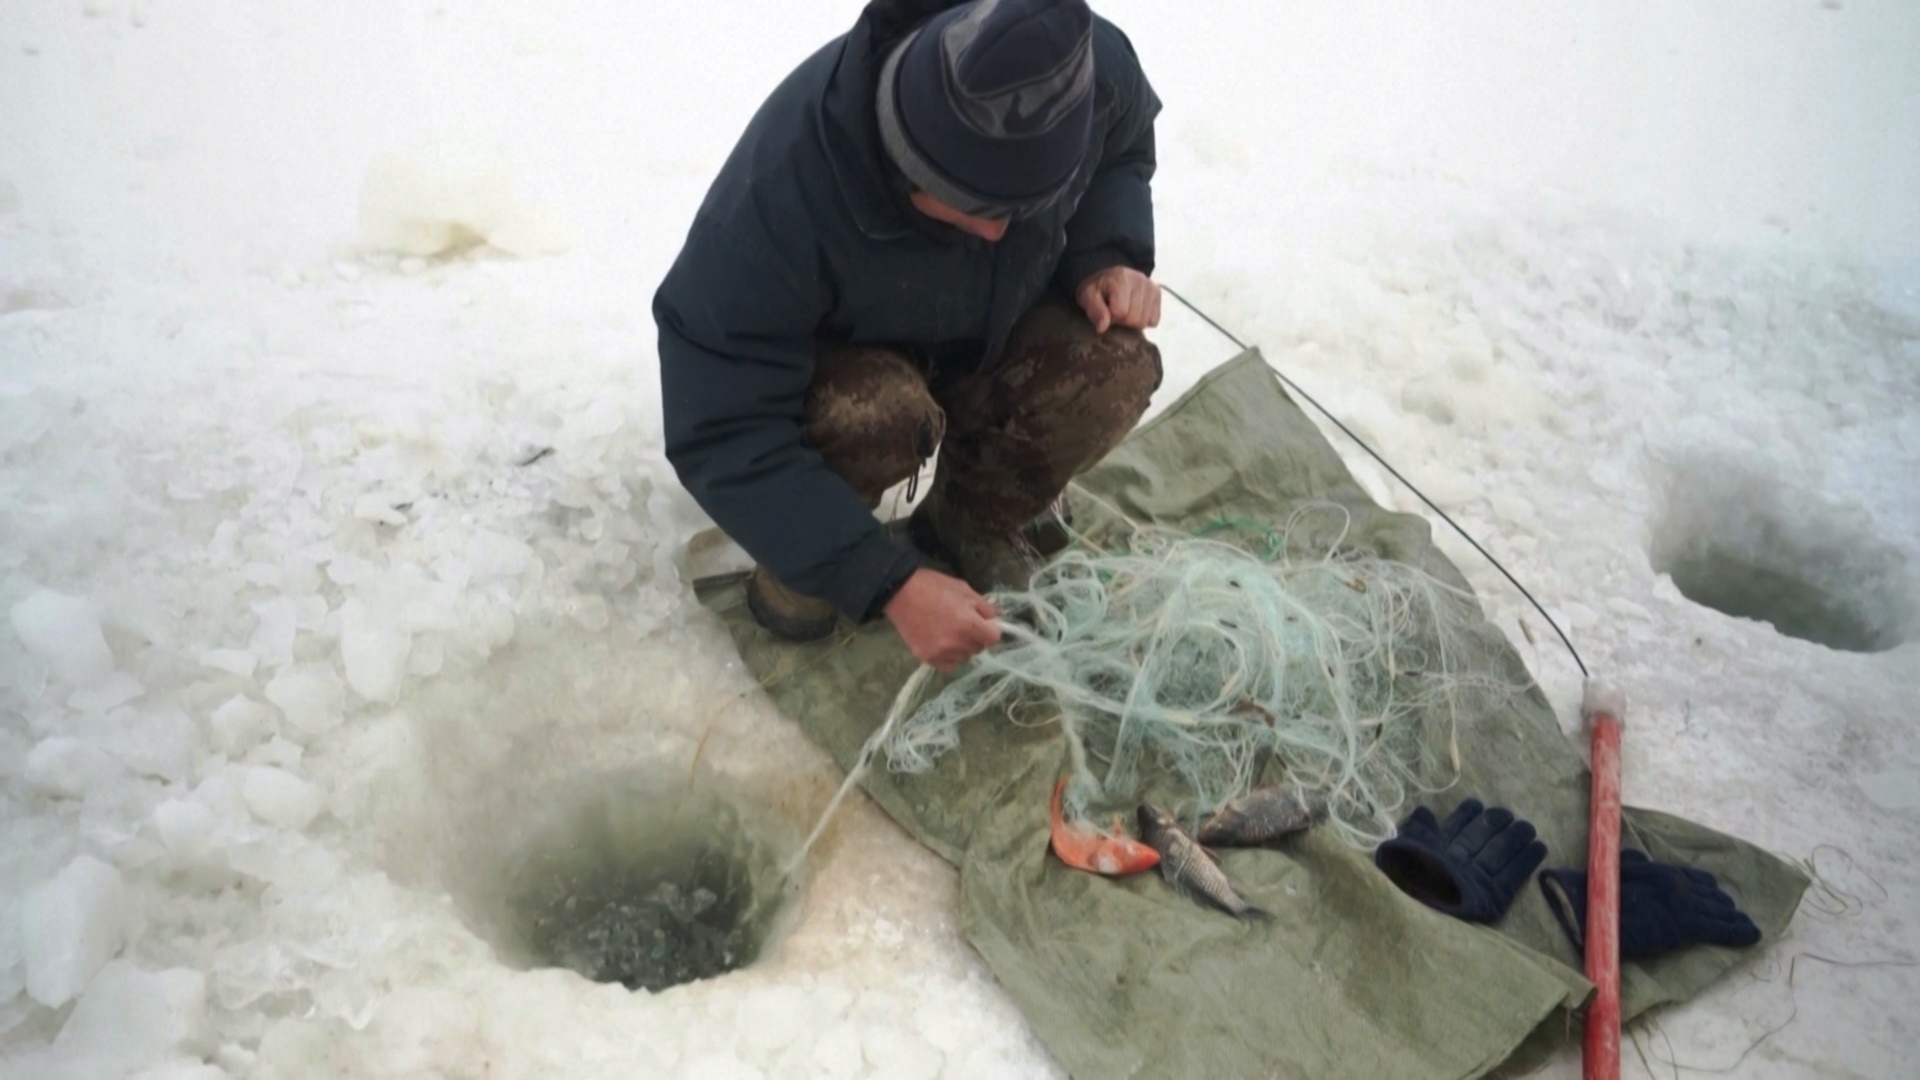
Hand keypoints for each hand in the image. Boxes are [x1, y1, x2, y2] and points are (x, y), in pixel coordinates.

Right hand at [883, 569, 1000, 672]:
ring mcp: (941, 652)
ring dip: (962, 647)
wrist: (900, 592)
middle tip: (963, 623)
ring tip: (949, 632)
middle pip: (979, 648)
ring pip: (965, 657)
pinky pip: (949, 664)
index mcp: (969, 624)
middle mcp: (957, 643)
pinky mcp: (927, 658)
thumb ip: (985, 607)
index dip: (991, 629)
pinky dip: (950, 656)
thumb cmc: (934, 586)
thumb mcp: (964, 589)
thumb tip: (996, 621)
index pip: (994, 638)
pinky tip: (942, 643)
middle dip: (976, 636)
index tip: (983, 622)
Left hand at [1075, 266, 1161, 333]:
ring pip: (1145, 321)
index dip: (1111, 317)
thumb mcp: (1087, 296)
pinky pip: (1154, 320)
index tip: (1106, 311)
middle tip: (1115, 312)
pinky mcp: (1157, 293)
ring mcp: (1151, 286)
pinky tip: (1135, 311)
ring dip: (1133, 321)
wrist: (1109, 277)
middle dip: (1123, 320)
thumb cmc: (1098, 288)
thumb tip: (1103, 327)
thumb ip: (1094, 311)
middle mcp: (1140, 280)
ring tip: (1125, 310)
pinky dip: (1144, 320)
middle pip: (1135, 319)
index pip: (1121, 312)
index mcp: (1120, 278)